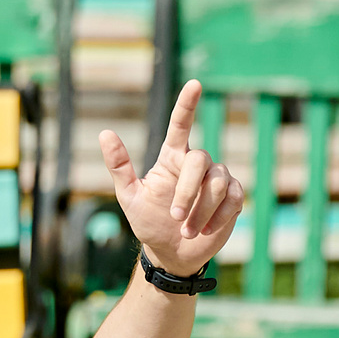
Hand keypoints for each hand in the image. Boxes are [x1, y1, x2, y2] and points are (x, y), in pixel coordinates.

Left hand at [101, 80, 242, 280]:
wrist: (171, 253)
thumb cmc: (149, 222)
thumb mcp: (129, 197)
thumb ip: (119, 166)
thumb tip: (104, 133)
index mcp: (171, 158)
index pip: (181, 125)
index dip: (187, 105)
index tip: (194, 84)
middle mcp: (196, 164)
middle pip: (200, 160)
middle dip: (188, 191)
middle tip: (176, 217)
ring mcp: (217, 179)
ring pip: (218, 182)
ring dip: (202, 210)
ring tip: (187, 231)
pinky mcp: (233, 197)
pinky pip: (234, 197)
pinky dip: (219, 217)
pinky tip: (205, 231)